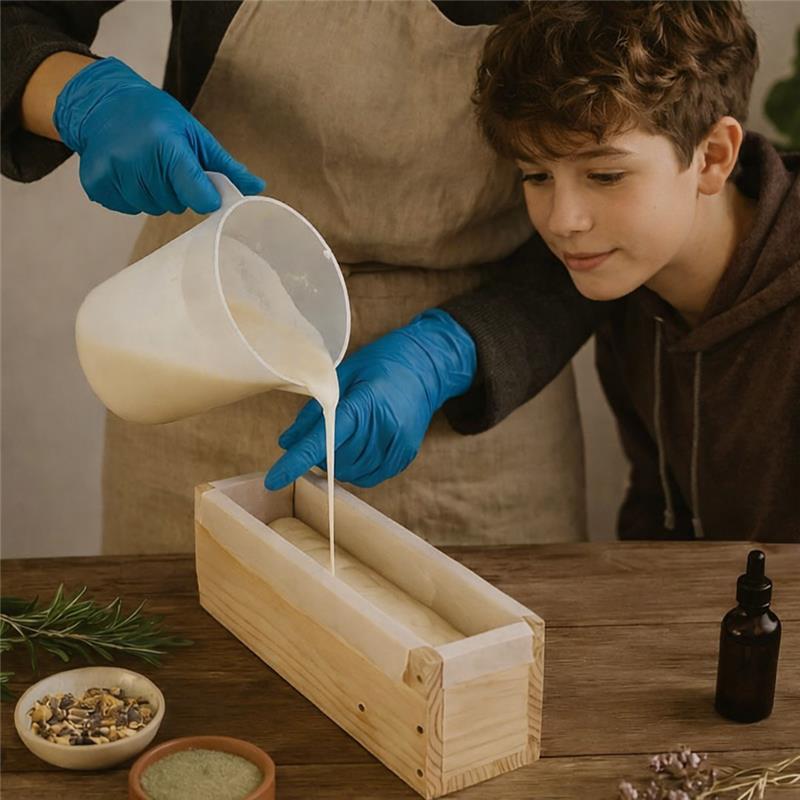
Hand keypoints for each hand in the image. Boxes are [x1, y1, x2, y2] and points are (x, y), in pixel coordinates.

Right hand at [53, 57, 264, 214]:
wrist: (102, 102)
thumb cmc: (156, 117)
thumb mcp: (194, 134)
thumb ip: (225, 166)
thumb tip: (257, 188)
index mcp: (166, 145)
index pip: (197, 195)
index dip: (205, 197)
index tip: (204, 189)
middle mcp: (136, 159)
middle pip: (175, 205)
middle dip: (177, 191)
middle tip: (166, 166)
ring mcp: (113, 172)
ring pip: (152, 209)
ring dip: (155, 195)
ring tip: (146, 167)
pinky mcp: (96, 184)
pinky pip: (128, 209)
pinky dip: (133, 197)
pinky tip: (129, 172)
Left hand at [265, 309, 476, 488]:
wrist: (425, 367)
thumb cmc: (379, 365)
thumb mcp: (342, 376)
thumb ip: (314, 411)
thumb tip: (286, 442)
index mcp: (364, 401)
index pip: (323, 439)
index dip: (296, 461)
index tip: (273, 480)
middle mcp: (383, 426)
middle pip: (335, 459)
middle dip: (320, 454)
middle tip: (324, 433)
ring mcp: (397, 444)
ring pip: (351, 472)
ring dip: (338, 463)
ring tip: (345, 437)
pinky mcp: (405, 455)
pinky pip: (370, 477)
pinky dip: (356, 469)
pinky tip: (358, 449)